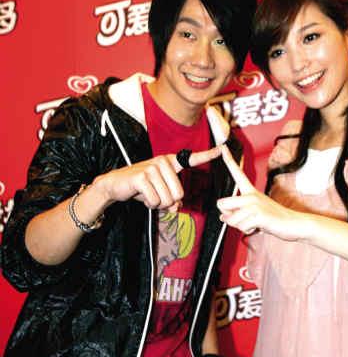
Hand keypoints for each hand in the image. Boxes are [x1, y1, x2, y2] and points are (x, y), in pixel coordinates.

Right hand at [92, 146, 220, 210]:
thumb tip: (177, 207)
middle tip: (154, 195)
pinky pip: (155, 200)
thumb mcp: (160, 194)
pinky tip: (141, 195)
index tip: (222, 149)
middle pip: (179, 194)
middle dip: (166, 202)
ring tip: (147, 194)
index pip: (191, 158)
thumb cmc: (141, 189)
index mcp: (170, 163)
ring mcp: (152, 167)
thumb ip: (173, 201)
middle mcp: (163, 162)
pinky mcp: (142, 176)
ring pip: (167, 199)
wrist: (116, 186)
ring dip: (156, 203)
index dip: (208, 155)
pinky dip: (148, 204)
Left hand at [217, 145, 304, 240]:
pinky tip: (258, 227)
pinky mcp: (258, 214)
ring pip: (231, 219)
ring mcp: (255, 204)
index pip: (237, 173)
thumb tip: (222, 217)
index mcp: (250, 191)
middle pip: (222, 203)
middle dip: (228, 216)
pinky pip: (241, 226)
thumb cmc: (275, 219)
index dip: (228, 159)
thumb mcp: (254, 213)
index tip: (222, 147)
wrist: (294, 224)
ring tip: (255, 224)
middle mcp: (251, 195)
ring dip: (240, 227)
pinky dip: (247, 231)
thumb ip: (238, 213)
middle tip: (244, 220)